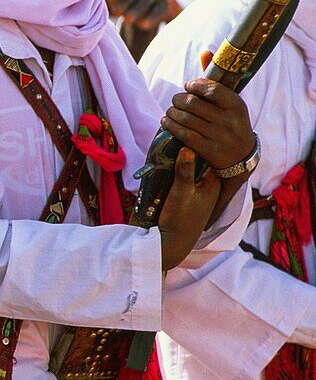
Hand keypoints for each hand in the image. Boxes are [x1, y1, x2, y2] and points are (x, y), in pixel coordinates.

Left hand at [105, 0, 169, 30]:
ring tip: (127, 19)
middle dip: (124, 2)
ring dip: (135, 11)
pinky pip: (157, 11)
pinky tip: (143, 23)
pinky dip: (150, 18)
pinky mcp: (164, 5)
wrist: (140, 17)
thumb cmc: (123, 2)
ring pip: (145, 1)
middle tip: (116, 11)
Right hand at [158, 147, 221, 269]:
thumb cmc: (180, 219)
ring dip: (180, 164)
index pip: (209, 157)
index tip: (184, 135)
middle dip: (188, 153)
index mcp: (213, 184)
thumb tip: (187, 147)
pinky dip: (178, 174)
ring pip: (192, 172)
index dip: (197, 145)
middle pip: (200, 163)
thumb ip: (185, 170)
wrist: (172, 244)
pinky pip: (186, 181)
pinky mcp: (189, 201)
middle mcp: (209, 188)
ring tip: (167, 153)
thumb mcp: (181, 192)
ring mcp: (199, 195)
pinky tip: (166, 170)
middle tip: (172, 142)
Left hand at [161, 76, 256, 173]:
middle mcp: (229, 120)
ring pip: (186, 119)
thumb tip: (205, 52)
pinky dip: (171, 126)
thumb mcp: (230, 102)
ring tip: (169, 111)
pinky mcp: (209, 149)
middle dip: (178, 100)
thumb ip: (215, 79)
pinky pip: (184, 134)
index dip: (194, 85)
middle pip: (194, 104)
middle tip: (175, 100)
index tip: (188, 86)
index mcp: (237, 104)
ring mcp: (219, 136)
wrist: (241, 155)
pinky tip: (166, 122)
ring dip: (172, 113)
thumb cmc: (231, 122)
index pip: (212, 89)